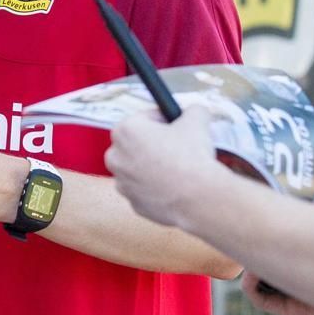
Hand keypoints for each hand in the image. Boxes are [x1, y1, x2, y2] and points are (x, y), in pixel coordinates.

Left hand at [104, 107, 225, 228]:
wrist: (197, 197)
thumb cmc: (191, 156)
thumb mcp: (197, 120)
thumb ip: (192, 110)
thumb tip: (194, 112)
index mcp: (125, 130)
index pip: (144, 118)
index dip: (163, 121)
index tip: (176, 127)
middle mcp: (115, 156)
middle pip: (135, 143)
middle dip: (152, 144)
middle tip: (176, 148)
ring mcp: (122, 183)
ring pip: (137, 168)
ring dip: (151, 166)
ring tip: (176, 169)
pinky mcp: (132, 204)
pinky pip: (143, 190)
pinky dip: (155, 188)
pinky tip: (173, 187)